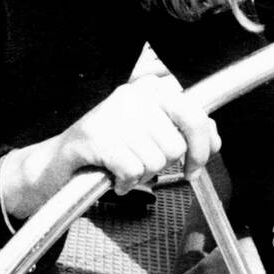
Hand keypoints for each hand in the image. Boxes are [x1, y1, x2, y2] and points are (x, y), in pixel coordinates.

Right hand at [1, 75, 219, 218]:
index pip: (195, 117)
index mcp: (151, 90)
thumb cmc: (109, 148)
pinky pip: (131, 170)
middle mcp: (133, 96)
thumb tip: (214, 139)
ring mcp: (112, 115)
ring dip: (140, 175)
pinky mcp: (95, 137)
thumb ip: (185, 131)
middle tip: (138, 163)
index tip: (196, 166)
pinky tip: (112, 177)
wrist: (58, 164)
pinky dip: (124, 183)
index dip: (202, 148)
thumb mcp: (151, 134)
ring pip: (154, 162)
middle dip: (161, 165)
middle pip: (175, 147)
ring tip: (122, 168)